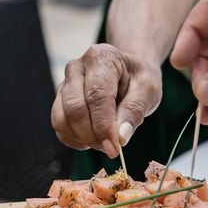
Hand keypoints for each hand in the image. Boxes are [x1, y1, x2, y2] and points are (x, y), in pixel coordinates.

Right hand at [51, 43, 161, 157]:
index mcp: (101, 58)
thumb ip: (135, 111)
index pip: (97, 96)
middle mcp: (76, 68)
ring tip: (104, 141)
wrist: (128, 73)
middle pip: (75, 109)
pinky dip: (75, 139)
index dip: (103, 126)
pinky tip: (93, 138)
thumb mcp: (148, 90)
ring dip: (82, 139)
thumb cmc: (138, 80)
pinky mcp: (59, 101)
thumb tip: (120, 137)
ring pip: (61, 119)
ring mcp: (64, 84)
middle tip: (111, 149)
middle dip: (92, 136)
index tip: (114, 148)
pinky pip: (59, 127)